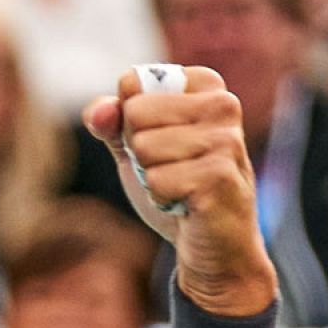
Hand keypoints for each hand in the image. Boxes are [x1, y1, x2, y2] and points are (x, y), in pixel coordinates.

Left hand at [83, 67, 277, 316]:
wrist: (213, 244)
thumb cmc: (175, 185)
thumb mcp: (134, 145)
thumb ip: (110, 120)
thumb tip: (101, 111)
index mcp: (205, 84)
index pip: (132, 83)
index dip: (129, 120)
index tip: (161, 139)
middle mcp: (223, 104)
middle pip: (136, 113)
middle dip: (139, 149)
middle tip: (171, 167)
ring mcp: (226, 139)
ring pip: (144, 147)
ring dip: (151, 176)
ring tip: (180, 185)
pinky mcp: (220, 175)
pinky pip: (156, 180)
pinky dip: (161, 197)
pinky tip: (186, 202)